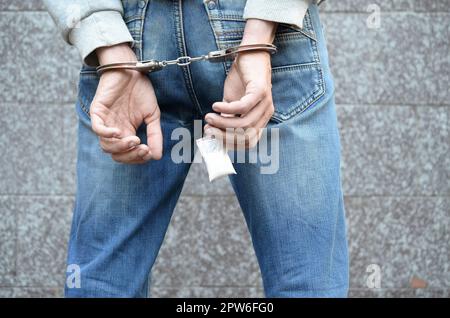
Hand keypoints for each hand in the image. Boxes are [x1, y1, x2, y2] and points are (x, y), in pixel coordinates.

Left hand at [90, 44, 162, 163]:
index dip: (138, 158)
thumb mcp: (153, 115)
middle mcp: (114, 131)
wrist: (131, 70)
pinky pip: (97, 129)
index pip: (128, 155)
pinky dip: (107, 134)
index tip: (150, 152)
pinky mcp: (97, 111)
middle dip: (130, 156)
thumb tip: (157, 156)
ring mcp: (105, 122)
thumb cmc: (141, 91)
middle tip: (143, 149)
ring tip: (135, 140)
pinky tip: (118, 132)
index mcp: (126, 133)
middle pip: (116, 154)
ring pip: (106, 146)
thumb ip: (155, 135)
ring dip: (121, 147)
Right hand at [204, 19, 276, 148]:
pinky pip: (243, 107)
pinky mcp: (260, 91)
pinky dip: (227, 109)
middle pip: (247, 137)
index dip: (230, 143)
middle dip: (225, 137)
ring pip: (244, 124)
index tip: (213, 137)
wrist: (250, 53)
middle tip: (208, 129)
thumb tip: (211, 132)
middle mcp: (265, 114)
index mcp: (260, 120)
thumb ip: (225, 118)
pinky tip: (215, 105)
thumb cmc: (241, 79)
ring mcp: (265, 103)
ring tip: (209, 117)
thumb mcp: (231, 102)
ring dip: (223, 123)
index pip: (249, 142)